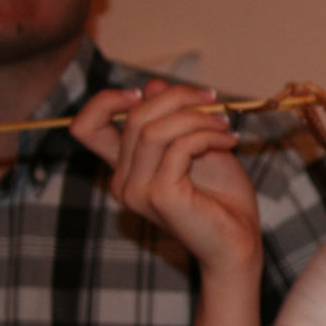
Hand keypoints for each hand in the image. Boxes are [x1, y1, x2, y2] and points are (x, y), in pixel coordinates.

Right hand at [69, 79, 260, 273]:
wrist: (240, 240)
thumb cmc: (222, 197)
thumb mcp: (197, 144)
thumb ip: (172, 118)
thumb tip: (153, 85)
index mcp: (124, 168)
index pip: (86, 126)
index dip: (107, 100)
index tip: (151, 91)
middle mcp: (122, 181)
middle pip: (132, 117)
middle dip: (177, 98)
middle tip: (213, 101)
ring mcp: (137, 192)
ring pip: (153, 130)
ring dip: (196, 118)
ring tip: (224, 126)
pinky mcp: (160, 197)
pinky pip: (179, 147)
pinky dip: (206, 136)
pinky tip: (229, 142)